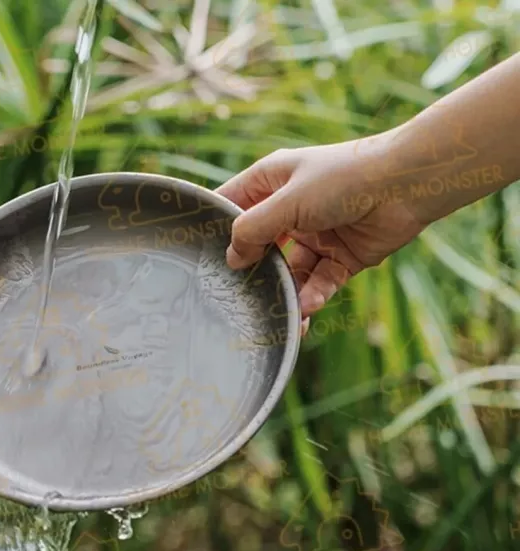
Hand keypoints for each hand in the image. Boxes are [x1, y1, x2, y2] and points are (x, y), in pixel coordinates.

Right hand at [215, 136, 426, 327]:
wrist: (407, 185)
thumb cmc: (345, 179)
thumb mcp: (288, 202)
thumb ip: (253, 230)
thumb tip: (231, 259)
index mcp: (272, 182)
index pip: (232, 205)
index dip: (216, 229)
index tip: (200, 258)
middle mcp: (290, 209)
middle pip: (258, 246)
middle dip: (252, 272)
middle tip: (238, 297)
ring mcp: (315, 234)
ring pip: (289, 272)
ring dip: (286, 293)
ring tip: (281, 315)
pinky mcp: (339, 257)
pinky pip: (318, 282)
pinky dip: (313, 296)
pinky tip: (309, 308)